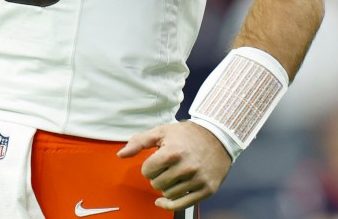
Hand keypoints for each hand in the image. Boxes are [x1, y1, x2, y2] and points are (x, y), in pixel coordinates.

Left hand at [117, 121, 231, 210]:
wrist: (217, 138)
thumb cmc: (186, 135)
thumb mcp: (161, 132)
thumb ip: (139, 142)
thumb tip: (120, 154)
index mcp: (173, 152)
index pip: (147, 170)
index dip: (147, 167)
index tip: (154, 162)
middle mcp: (186, 167)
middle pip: (156, 183)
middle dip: (156, 176)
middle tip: (165, 168)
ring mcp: (197, 180)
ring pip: (168, 194)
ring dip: (166, 187)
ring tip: (172, 176)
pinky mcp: (207, 190)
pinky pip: (182, 205)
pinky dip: (169, 205)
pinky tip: (162, 201)